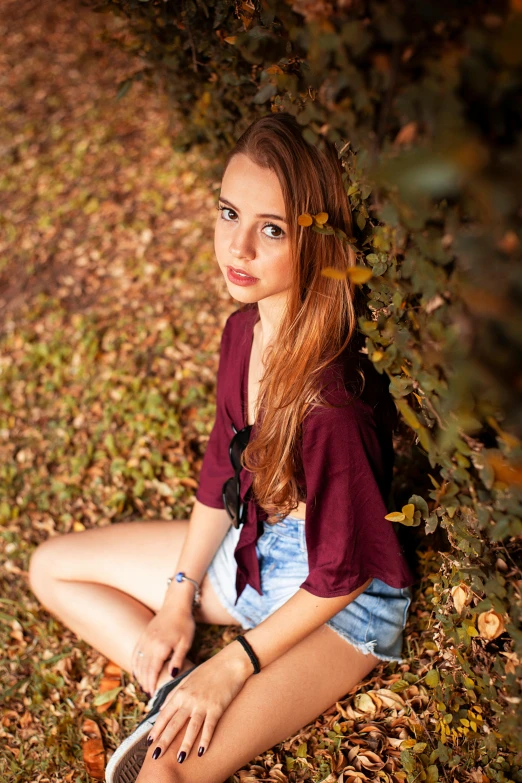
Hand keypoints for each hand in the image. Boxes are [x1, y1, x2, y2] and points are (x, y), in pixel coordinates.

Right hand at [132, 603, 195, 696]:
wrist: (175, 605)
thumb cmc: (184, 624)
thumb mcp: (186, 643)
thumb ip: (178, 660)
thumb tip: (172, 676)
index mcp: (160, 648)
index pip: (152, 671)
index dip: (152, 684)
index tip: (153, 695)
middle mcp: (149, 644)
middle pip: (144, 668)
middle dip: (145, 682)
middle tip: (148, 695)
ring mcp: (144, 639)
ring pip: (137, 662)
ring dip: (139, 675)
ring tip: (143, 686)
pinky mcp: (143, 636)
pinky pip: (135, 653)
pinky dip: (135, 664)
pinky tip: (137, 671)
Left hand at [147, 640, 252, 761]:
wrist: (230, 662)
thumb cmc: (210, 670)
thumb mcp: (188, 679)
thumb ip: (174, 693)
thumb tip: (162, 708)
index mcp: (181, 692)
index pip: (164, 714)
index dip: (156, 729)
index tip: (149, 742)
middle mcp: (189, 699)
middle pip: (174, 724)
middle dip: (164, 741)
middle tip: (155, 756)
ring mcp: (203, 704)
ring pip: (191, 728)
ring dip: (185, 745)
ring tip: (179, 759)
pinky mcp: (217, 707)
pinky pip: (210, 726)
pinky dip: (206, 740)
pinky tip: (202, 752)